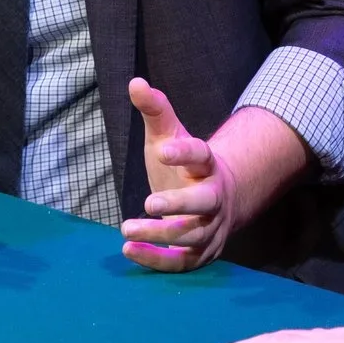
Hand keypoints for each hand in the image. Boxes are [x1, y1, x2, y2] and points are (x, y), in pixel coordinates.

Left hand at [118, 80, 227, 269]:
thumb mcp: (169, 135)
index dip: (184, 152)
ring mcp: (210, 227)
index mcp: (208, 165)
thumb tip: (134, 82)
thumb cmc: (185, 166)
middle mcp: (214, 197)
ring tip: (126, 228)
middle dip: (178, 204)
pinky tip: (130, 250)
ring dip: (160, 234)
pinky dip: (157, 258)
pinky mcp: (201, 252)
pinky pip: (182, 260)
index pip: (201, 155)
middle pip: (203, 202)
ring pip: (191, 234)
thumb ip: (155, 111)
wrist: (218, 202)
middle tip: (149, 203)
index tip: (162, 150)